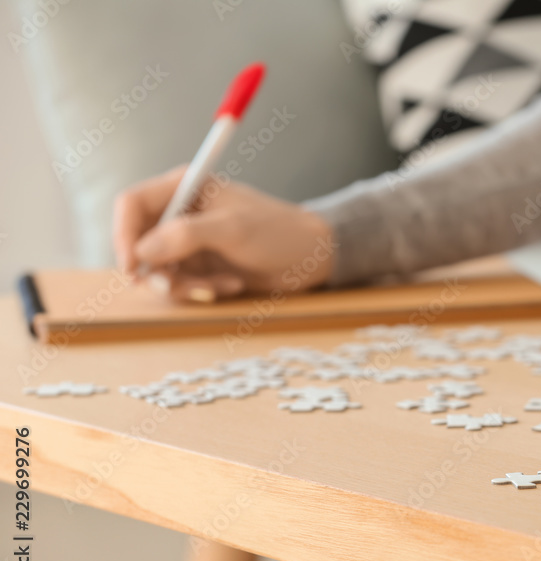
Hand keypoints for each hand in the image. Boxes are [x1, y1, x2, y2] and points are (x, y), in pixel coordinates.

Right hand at [114, 166, 334, 301]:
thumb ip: (185, 236)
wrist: (312, 256)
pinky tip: (231, 284)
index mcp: (184, 187)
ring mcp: (189, 241)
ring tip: (219, 284)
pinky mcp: (201, 265)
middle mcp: (181, 212)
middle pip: (138, 242)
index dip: (124, 234)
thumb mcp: (233, 230)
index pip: (131, 204)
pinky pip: (180, 284)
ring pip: (158, 269)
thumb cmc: (278, 232)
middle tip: (177, 285)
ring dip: (184, 284)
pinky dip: (201, 289)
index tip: (132, 266)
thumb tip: (142, 251)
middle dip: (157, 269)